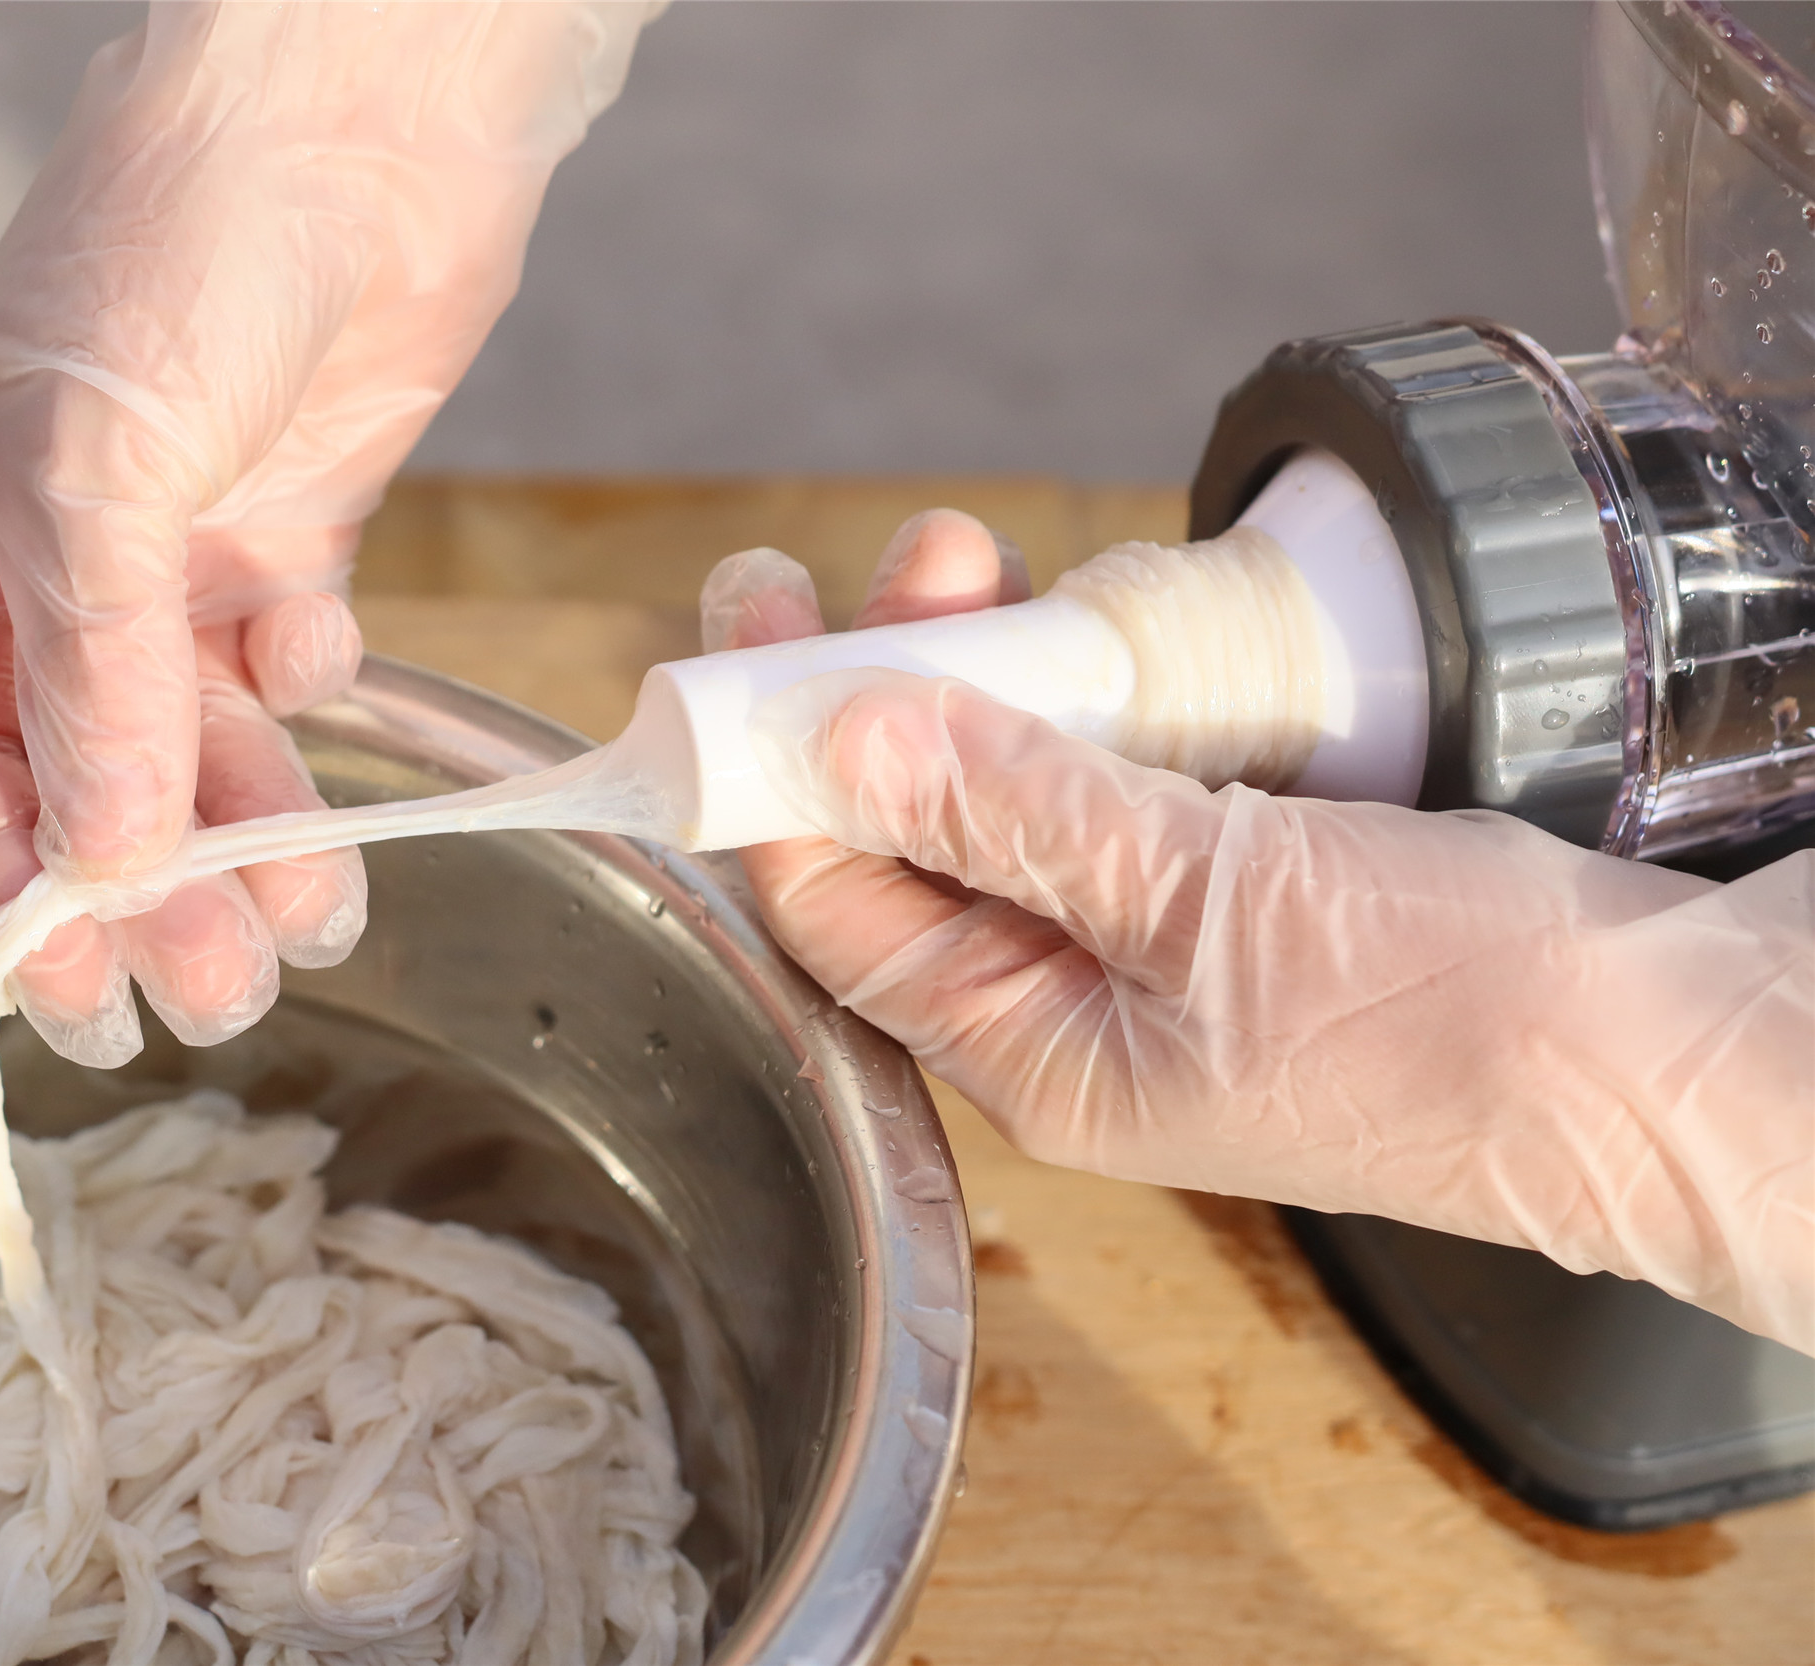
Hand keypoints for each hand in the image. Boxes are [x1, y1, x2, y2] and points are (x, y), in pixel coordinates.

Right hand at [0, 4, 649, 1060]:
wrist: (354, 128)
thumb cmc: (169, 251)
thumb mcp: (95, 474)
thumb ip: (96, 675)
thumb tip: (93, 857)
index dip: (9, 883)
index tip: (66, 989)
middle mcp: (61, 568)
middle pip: (90, 777)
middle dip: (147, 890)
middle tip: (214, 994)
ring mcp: (182, 558)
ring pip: (204, 745)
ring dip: (253, 831)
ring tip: (312, 916)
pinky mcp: (292, 543)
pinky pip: (292, 670)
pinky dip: (314, 689)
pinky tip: (323, 651)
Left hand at [706, 514, 1813, 1351]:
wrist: (1687, 1057)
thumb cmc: (1468, 1026)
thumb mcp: (1216, 908)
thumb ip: (1025, 816)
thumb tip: (850, 736)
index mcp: (1035, 1057)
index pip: (839, 910)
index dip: (775, 776)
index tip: (745, 640)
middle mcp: (1077, 1009)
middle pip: (915, 841)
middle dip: (874, 697)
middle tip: (872, 565)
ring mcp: (1161, 944)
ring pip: (1011, 797)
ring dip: (976, 680)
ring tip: (970, 559)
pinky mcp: (1242, 882)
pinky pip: (1116, 782)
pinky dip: (1082, 701)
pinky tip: (1075, 629)